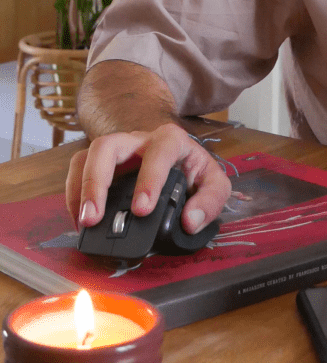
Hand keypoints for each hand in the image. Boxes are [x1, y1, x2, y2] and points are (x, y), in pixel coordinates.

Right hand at [66, 123, 232, 234]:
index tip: (141, 209)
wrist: (181, 161)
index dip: (149, 179)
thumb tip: (190, 222)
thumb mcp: (215, 184)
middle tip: (95, 217)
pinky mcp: (100, 163)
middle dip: (97, 181)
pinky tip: (81, 220)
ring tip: (84, 222)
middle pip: (108, 146)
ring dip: (80, 189)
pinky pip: (78, 171)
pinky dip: (75, 195)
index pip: (159, 152)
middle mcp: (139, 140)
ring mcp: (117, 150)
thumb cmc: (195, 172)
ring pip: (87, 156)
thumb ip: (210, 201)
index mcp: (171, 141)